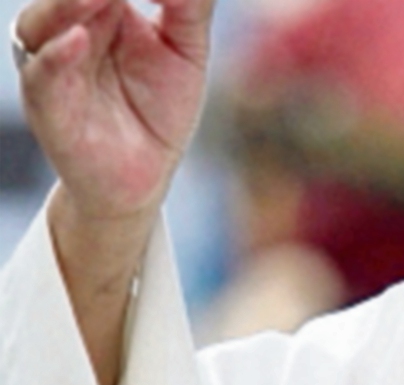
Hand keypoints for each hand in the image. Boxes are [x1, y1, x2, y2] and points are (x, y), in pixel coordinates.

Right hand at [15, 0, 215, 220]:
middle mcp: (68, 25)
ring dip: (68, 3)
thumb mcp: (186, 51)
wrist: (142, 176)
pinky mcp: (46, 101)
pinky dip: (57, 54)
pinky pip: (42, 72)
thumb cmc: (160, 109)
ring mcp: (52, 61)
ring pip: (44, 19)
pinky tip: (80, 40)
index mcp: (101, 5)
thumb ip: (188, 7)